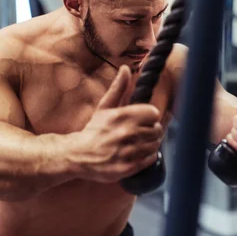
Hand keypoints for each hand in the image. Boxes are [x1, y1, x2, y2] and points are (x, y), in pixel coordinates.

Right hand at [73, 65, 163, 182]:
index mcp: (122, 116)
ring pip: (155, 144)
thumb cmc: (94, 130)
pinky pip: (150, 159)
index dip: (150, 116)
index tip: (144, 119)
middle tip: (142, 132)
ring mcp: (128, 151)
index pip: (154, 113)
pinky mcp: (128, 167)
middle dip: (152, 130)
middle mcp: (126, 133)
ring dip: (150, 143)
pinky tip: (138, 153)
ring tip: (139, 143)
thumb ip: (118, 87)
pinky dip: (148, 156)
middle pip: (157, 130)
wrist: (78, 155)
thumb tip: (126, 68)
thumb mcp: (104, 106)